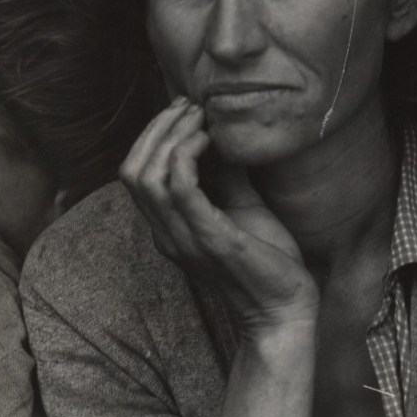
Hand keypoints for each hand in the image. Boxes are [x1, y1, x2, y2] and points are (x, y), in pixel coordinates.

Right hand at [121, 97, 317, 333]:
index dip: (152, 136)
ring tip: (199, 116)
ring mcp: (183, 238)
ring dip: (170, 135)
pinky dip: (187, 154)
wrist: (285, 310)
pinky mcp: (209, 239)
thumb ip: (227, 177)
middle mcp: (166, 235)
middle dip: (156, 128)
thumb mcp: (242, 209)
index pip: (135, 174)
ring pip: (146, 175)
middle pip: (131, 170)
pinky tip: (210, 140)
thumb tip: (227, 137)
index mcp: (169, 229)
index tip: (184, 110)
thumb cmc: (267, 263)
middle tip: (189, 105)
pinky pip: (179, 188)